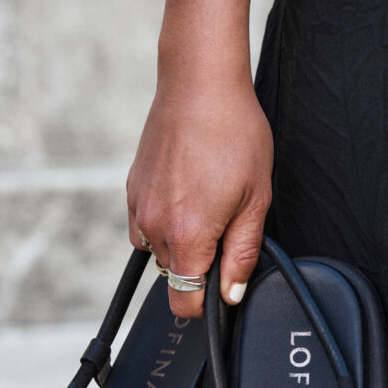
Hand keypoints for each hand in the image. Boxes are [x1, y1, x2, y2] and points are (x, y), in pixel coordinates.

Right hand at [127, 61, 272, 317]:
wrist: (199, 84)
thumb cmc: (235, 134)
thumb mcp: (256, 200)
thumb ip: (242, 255)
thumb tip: (231, 294)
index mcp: (187, 236)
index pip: (185, 303)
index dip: (208, 304)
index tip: (223, 286)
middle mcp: (155, 227)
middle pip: (174, 276)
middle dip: (200, 264)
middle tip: (227, 225)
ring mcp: (138, 208)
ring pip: (160, 251)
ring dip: (182, 243)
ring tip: (208, 204)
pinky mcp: (132, 189)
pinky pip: (146, 226)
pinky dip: (166, 222)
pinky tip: (188, 193)